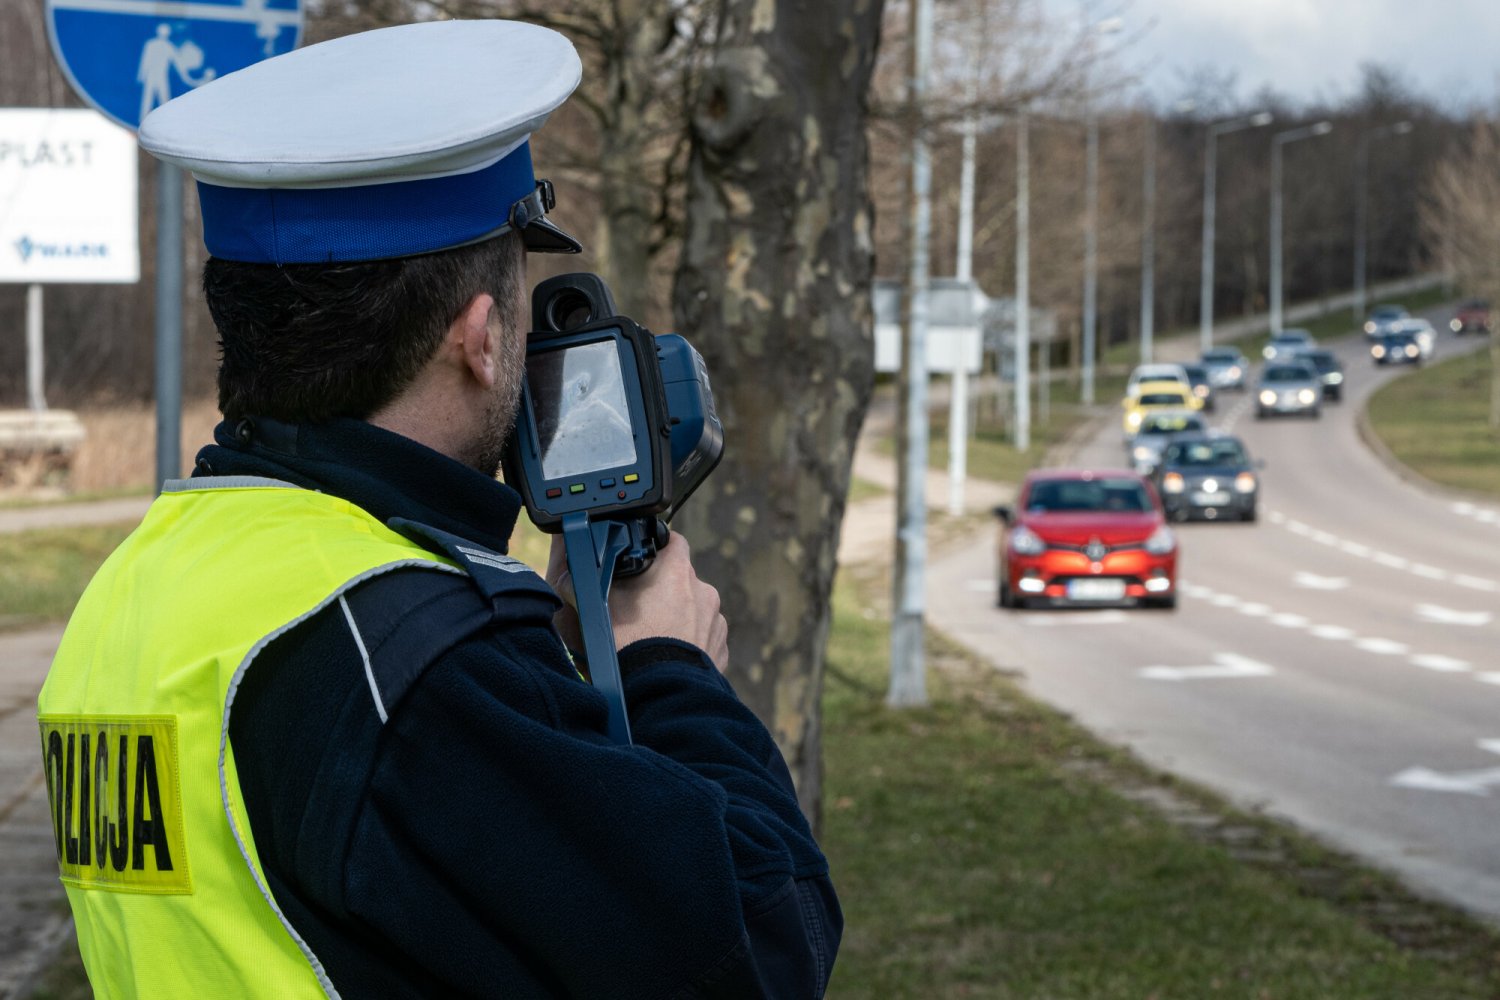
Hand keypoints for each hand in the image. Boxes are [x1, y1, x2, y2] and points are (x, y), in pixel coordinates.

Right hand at [546, 531, 728, 671]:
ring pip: (695, 609)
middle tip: (641, 608)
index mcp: (678, 571)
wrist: (660, 691)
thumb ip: (598, 580)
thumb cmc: (630, 645)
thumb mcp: (603, 606)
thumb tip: (577, 571)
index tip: (644, 560)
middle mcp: (704, 591)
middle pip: (682, 579)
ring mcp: (716, 621)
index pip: (673, 541)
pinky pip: (704, 637)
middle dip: (665, 588)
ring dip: (680, 616)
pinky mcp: (720, 649)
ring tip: (656, 638)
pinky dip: (691, 642)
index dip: (657, 547)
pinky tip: (671, 656)